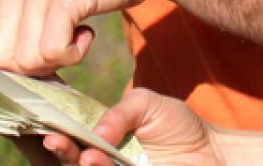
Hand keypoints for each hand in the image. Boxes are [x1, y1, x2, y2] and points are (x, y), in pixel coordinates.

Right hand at [41, 89, 221, 165]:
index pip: (74, 132)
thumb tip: (98, 132)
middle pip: (74, 157)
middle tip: (55, 140)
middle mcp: (105, 158)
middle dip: (63, 150)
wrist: (212, 152)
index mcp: (104, 134)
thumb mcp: (147, 103)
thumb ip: (120, 112)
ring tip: (88, 156)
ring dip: (82, 165)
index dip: (59, 128)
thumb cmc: (178, 124)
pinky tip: (98, 163)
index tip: (50, 124)